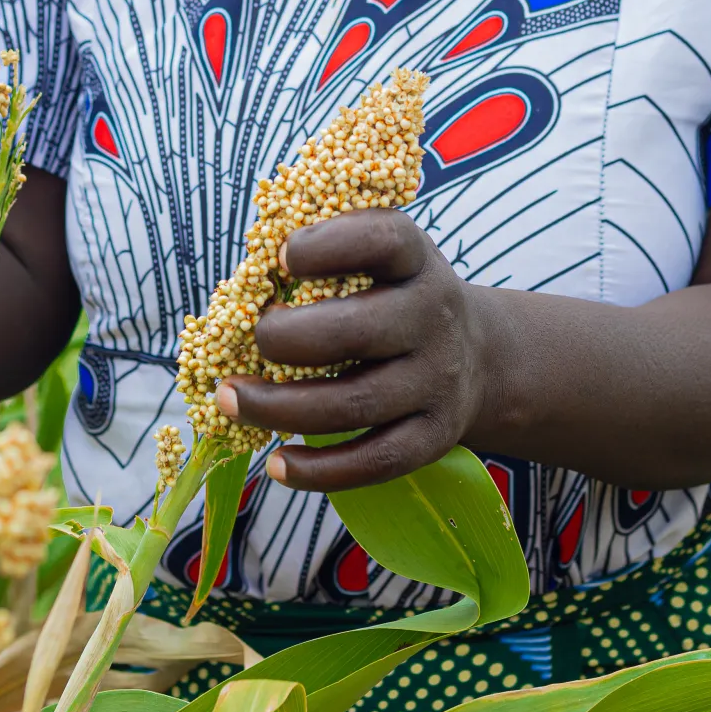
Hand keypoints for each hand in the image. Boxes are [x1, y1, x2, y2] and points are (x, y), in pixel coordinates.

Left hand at [216, 209, 496, 491]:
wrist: (479, 357)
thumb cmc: (398, 299)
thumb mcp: (383, 262)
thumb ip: (329, 258)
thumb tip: (243, 283)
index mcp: (415, 261)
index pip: (383, 241)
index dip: (329, 245)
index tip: (282, 257)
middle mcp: (433, 317)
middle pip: (358, 330)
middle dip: (287, 338)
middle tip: (250, 339)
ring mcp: (436, 381)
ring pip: (354, 404)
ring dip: (280, 408)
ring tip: (230, 400)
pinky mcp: (433, 437)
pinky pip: (374, 461)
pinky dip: (320, 470)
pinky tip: (276, 465)